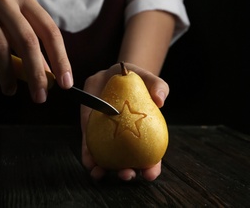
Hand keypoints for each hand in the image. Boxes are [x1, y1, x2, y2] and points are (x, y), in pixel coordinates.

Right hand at [0, 0, 72, 101]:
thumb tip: (46, 73)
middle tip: (40, 96)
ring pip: (0, 46)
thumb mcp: (11, 20)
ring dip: (8, 75)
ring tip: (10, 90)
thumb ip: (28, 43)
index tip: (65, 82)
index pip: (50, 30)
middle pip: (27, 40)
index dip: (60, 58)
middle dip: (36, 73)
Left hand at [80, 62, 168, 180]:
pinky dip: (89, 159)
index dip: (152, 168)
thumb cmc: (134, 80)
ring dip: (104, 171)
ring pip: (107, 161)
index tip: (150, 173)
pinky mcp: (92, 134)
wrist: (112, 75)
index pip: (151, 157)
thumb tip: (160, 101)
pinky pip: (90, 150)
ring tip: (102, 173)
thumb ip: (158, 87)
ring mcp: (108, 140)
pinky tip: (89, 163)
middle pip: (130, 164)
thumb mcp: (148, 79)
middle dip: (128, 175)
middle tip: (127, 173)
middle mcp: (126, 141)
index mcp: (145, 134)